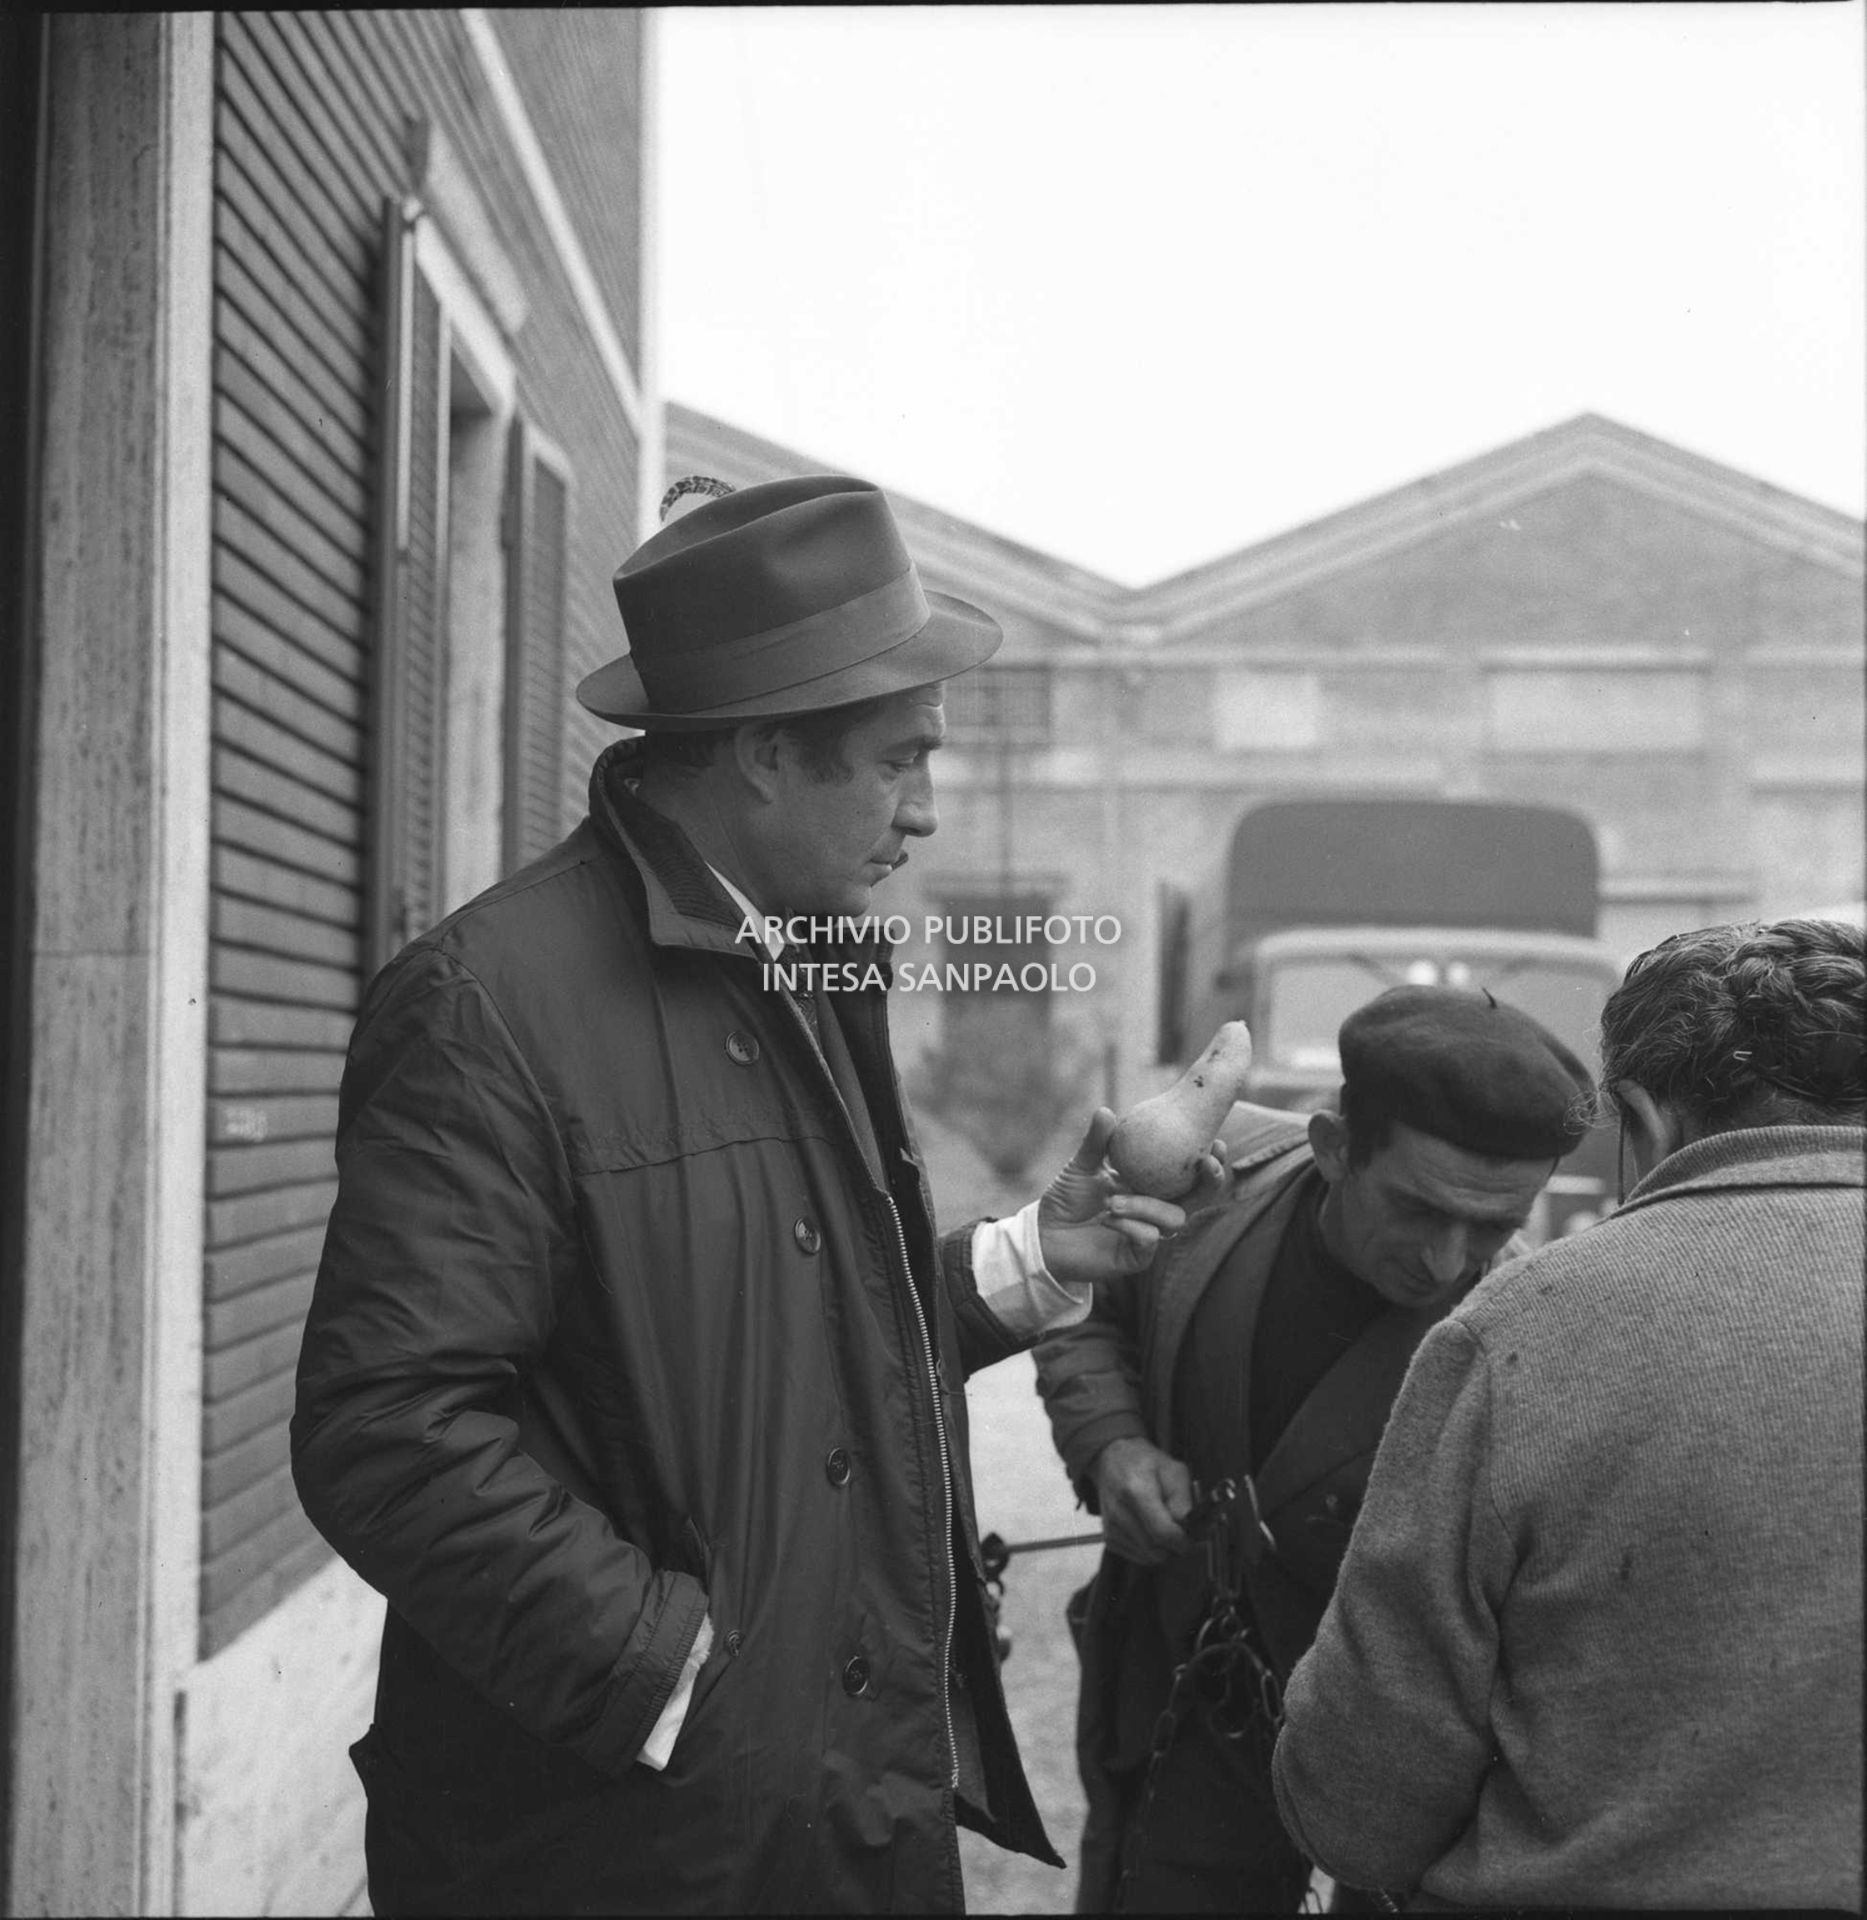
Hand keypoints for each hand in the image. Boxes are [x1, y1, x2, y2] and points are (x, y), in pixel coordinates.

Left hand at [1036, 1108, 1228, 1286]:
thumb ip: (1097, 1141)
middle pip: (1199, 1199)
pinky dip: (1131, 1225)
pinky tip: (1108, 1218)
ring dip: (1146, 1205)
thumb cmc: (1067, 1199)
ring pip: (1173, 1219)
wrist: (1045, 1235)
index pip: (1190, 1174)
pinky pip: (1149, 1238)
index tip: (1217, 1142)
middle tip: (1206, 1162)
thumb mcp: (1082, 1165)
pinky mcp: (1137, 1257)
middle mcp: (1156, 1209)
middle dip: (1210, 1182)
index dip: (1210, 1161)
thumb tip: (1106, 1111)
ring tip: (1111, 1201)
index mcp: (1151, 1185)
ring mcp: (1150, 1234)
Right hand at [1093, 1435, 1194, 1563]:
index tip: (1193, 1536)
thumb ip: (1184, 1500)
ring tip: (1166, 1526)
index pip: (1163, 1533)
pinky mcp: (1109, 1538)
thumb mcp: (1174, 1470)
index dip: (1183, 1541)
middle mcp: (1119, 1513)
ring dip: (1163, 1549)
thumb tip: (1189, 1528)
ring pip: (1149, 1557)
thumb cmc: (1145, 1463)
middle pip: (1156, 1550)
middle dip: (1175, 1546)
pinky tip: (1152, 1529)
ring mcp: (1111, 1528)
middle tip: (1183, 1531)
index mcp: (1136, 1491)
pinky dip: (1151, 1549)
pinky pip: (1139, 1557)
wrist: (1112, 1459)